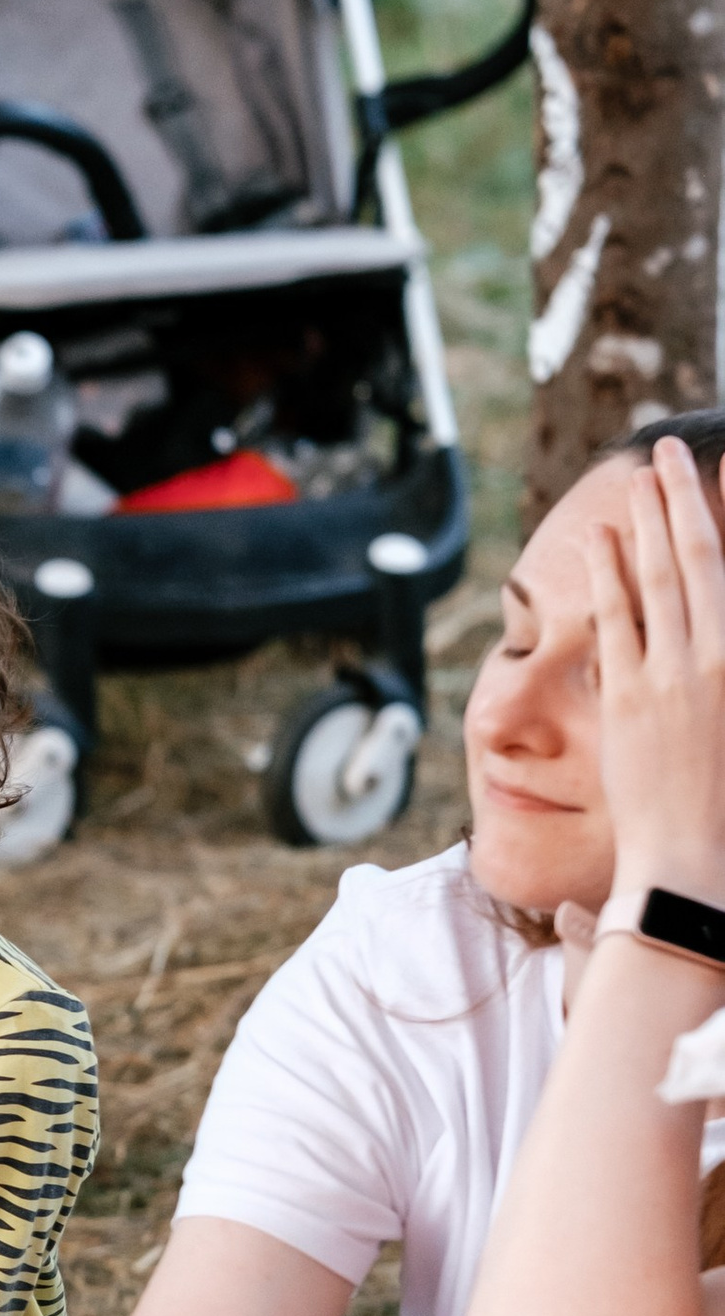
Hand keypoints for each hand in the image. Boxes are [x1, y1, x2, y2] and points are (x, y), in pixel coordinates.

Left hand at [592, 433, 724, 899]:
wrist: (696, 863)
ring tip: (640, 477)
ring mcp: (672, 675)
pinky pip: (616, 619)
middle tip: (668, 452)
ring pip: (658, 577)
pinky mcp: (628, 698)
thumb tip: (711, 619)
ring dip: (648, 520)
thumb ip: (721, 666)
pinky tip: (603, 537)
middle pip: (700, 556)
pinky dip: (609, 572)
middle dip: (684, 497)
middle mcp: (719, 656)